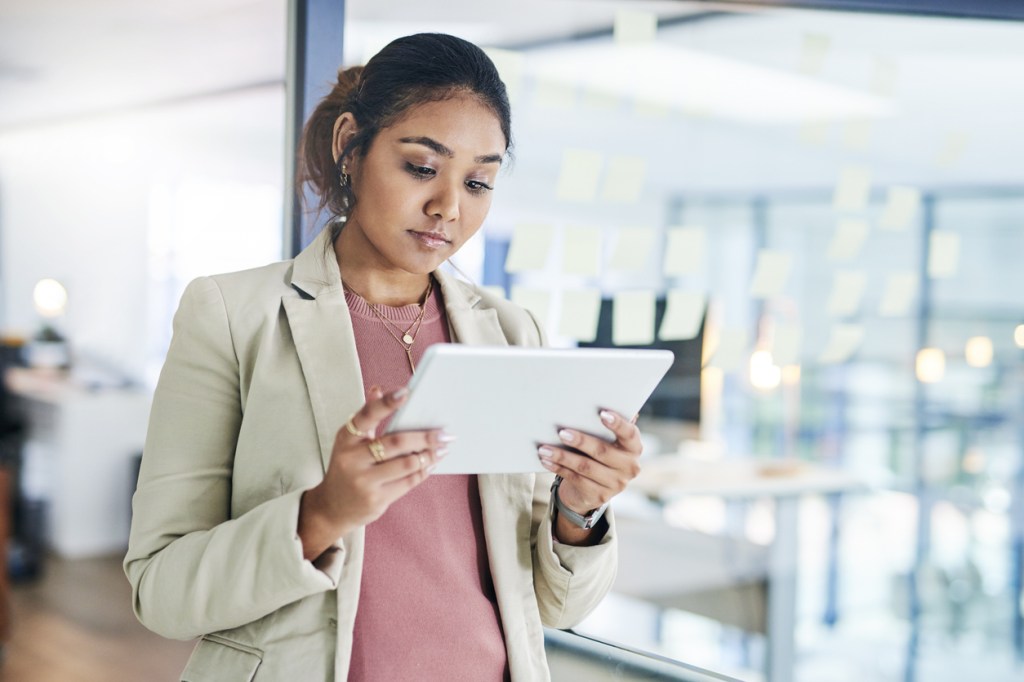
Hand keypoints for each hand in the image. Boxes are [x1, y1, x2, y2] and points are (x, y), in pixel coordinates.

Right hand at [298, 385, 451, 559]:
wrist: (332, 508)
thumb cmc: (348, 467)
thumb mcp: (350, 442)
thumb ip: (366, 417)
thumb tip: (378, 389)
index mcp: (346, 439)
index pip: (366, 416)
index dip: (386, 404)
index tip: (406, 392)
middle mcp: (352, 459)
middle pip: (396, 442)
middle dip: (424, 436)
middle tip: (444, 432)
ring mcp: (364, 482)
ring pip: (407, 463)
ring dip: (430, 455)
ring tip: (443, 448)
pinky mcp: (376, 500)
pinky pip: (408, 482)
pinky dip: (424, 471)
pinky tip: (432, 463)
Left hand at [537, 409, 641, 542]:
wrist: (595, 488)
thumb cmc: (600, 453)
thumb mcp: (608, 441)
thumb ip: (606, 426)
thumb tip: (599, 400)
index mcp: (634, 448)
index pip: (630, 434)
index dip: (618, 424)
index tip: (602, 414)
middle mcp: (629, 467)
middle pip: (602, 452)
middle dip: (581, 441)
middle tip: (561, 432)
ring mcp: (616, 484)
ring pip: (585, 467)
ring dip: (562, 456)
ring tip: (544, 448)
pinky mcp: (599, 496)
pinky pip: (575, 479)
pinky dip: (558, 468)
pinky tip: (546, 460)